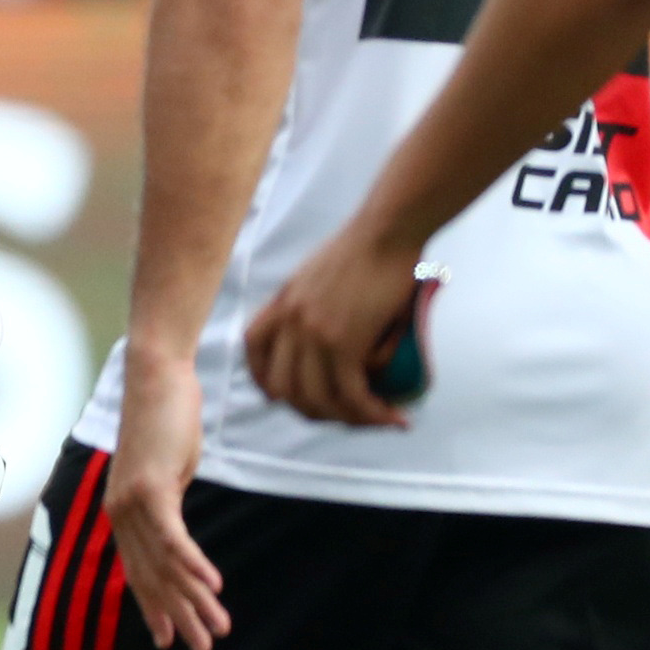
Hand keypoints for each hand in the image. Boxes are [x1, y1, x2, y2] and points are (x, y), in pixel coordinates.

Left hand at [105, 350, 229, 649]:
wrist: (156, 374)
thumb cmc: (165, 416)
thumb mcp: (167, 469)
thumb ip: (166, 502)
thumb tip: (174, 528)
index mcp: (122, 511)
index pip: (140, 571)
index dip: (156, 607)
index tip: (170, 637)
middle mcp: (120, 512)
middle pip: (153, 577)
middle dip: (180, 615)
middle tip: (203, 648)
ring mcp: (133, 502)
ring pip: (166, 565)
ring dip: (195, 600)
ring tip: (217, 628)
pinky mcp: (152, 488)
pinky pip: (175, 537)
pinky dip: (193, 564)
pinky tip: (214, 586)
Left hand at [244, 220, 418, 428]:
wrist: (387, 229)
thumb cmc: (365, 246)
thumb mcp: (318, 273)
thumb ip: (309, 302)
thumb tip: (326, 333)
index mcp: (281, 301)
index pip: (253, 352)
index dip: (267, 382)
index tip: (291, 397)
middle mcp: (289, 321)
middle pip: (284, 389)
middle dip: (314, 410)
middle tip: (347, 413)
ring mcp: (313, 333)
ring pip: (319, 401)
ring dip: (349, 420)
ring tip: (378, 417)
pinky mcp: (344, 342)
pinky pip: (353, 396)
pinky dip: (374, 414)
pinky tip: (395, 418)